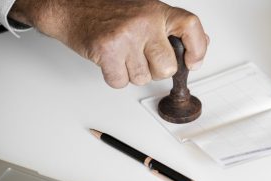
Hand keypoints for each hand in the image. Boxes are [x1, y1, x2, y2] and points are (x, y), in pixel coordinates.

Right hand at [9, 0, 208, 87]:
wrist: (71, 6)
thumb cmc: (108, 11)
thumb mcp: (146, 12)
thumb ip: (171, 29)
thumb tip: (199, 46)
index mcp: (157, 11)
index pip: (191, 27)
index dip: (198, 49)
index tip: (192, 63)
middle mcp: (145, 21)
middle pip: (166, 68)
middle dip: (154, 71)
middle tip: (141, 58)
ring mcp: (127, 36)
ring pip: (142, 79)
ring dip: (131, 73)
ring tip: (121, 55)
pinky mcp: (108, 51)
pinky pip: (121, 82)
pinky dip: (115, 77)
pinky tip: (109, 61)